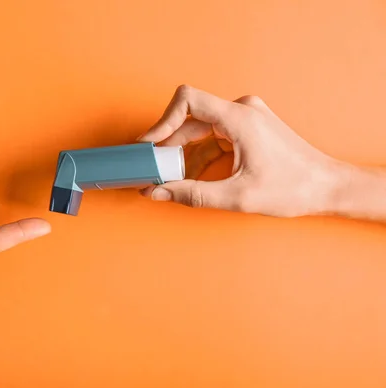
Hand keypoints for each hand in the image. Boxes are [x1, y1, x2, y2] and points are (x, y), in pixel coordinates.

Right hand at [138, 85, 347, 216]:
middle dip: (167, 145)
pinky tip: (189, 178)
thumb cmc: (293, 189)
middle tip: (151, 168)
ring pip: (199, 130)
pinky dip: (198, 156)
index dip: (162, 120)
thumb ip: (192, 194)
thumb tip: (157, 192)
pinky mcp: (247, 129)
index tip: (149, 145)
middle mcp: (241, 111)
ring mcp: (245, 119)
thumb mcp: (237, 196)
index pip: (188, 100)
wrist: (328, 187)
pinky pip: (213, 138)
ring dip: (182, 154)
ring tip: (167, 178)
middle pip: (189, 119)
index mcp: (239, 118)